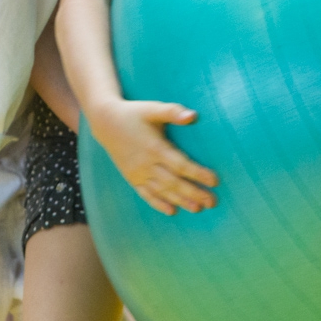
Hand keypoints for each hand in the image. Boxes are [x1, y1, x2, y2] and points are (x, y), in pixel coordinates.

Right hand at [88, 99, 217, 215]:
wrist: (105, 123)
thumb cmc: (133, 113)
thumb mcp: (153, 109)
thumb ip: (172, 112)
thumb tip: (193, 115)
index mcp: (155, 147)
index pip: (181, 165)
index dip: (198, 174)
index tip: (215, 181)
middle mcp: (146, 164)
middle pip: (174, 182)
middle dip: (194, 193)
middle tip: (212, 202)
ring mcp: (138, 173)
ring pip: (162, 191)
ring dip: (180, 200)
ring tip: (197, 209)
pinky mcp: (131, 178)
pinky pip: (146, 194)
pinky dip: (158, 204)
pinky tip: (171, 211)